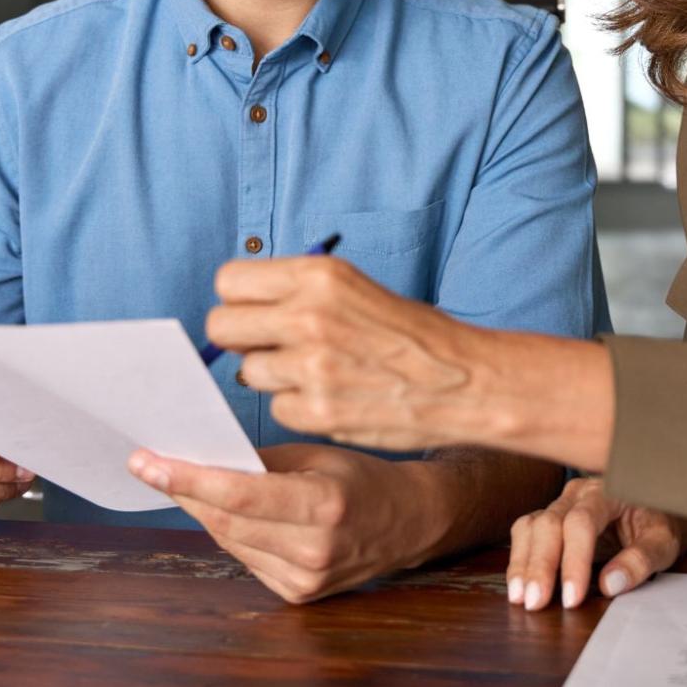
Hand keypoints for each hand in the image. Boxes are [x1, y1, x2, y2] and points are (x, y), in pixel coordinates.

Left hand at [127, 442, 440, 603]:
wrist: (409, 522)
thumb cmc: (362, 478)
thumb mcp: (316, 455)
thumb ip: (261, 461)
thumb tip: (201, 458)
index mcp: (324, 505)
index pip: (239, 495)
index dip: (188, 479)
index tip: (148, 462)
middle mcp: (315, 549)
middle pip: (225, 521)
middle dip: (183, 492)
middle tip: (149, 465)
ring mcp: (306, 579)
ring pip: (229, 542)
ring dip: (203, 511)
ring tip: (182, 482)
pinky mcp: (298, 595)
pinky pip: (245, 558)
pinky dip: (230, 532)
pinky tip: (225, 512)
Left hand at [204, 255, 486, 452]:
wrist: (464, 379)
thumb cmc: (410, 333)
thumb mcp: (354, 287)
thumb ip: (297, 292)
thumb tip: (242, 308)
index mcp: (318, 276)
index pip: (229, 281)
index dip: (240, 299)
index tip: (256, 311)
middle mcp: (308, 316)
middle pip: (222, 327)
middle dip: (241, 339)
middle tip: (271, 346)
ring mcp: (311, 366)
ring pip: (247, 371)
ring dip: (273, 375)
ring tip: (316, 373)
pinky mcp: (317, 410)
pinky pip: (276, 408)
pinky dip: (297, 406)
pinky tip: (331, 397)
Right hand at [506, 476, 686, 610]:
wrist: (652, 509)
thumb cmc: (657, 524)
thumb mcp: (663, 542)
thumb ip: (641, 559)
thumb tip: (609, 583)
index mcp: (607, 491)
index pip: (582, 522)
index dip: (574, 560)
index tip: (572, 598)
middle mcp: (577, 493)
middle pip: (549, 523)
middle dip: (540, 565)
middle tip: (535, 603)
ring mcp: (560, 504)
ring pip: (531, 527)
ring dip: (523, 564)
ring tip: (520, 597)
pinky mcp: (549, 519)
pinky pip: (525, 534)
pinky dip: (519, 561)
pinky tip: (518, 586)